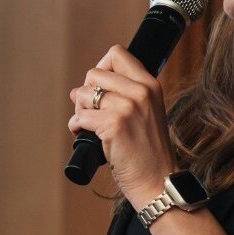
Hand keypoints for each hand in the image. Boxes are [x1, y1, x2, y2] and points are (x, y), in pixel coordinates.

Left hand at [67, 45, 175, 208]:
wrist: (157, 180)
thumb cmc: (147, 151)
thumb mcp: (146, 113)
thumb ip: (122, 95)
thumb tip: (77, 91)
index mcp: (150, 85)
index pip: (117, 54)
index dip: (101, 68)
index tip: (100, 88)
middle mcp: (141, 92)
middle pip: (94, 73)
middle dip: (86, 92)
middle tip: (90, 112)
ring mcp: (128, 107)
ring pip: (84, 94)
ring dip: (79, 110)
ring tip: (88, 125)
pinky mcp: (114, 125)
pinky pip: (81, 116)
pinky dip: (76, 126)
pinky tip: (84, 134)